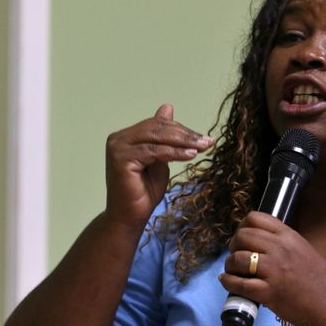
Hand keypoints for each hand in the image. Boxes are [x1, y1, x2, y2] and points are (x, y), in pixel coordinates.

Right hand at [104, 104, 213, 228]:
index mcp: (126, 136)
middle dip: (185, 134)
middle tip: (207, 141)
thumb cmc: (144, 192)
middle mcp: (118, 139)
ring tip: (203, 147)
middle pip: (157, 129)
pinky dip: (174, 152)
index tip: (203, 137)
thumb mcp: (159, 159)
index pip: (157, 125)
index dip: (181, 129)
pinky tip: (190, 154)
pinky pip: (154, 151)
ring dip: (183, 142)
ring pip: (156, 138)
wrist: (130, 218)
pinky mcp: (121, 159)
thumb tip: (168, 107)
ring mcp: (117, 148)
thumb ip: (163, 137)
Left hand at [219, 211, 325, 325]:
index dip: (242, 227)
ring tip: (233, 271)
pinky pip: (239, 284)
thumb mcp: (303, 249)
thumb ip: (282, 242)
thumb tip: (258, 242)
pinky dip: (229, 282)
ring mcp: (274, 270)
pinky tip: (228, 281)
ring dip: (230, 265)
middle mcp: (280, 248)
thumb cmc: (320, 280)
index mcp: (288, 236)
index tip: (242, 239)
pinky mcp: (269, 292)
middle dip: (234, 245)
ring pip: (237, 258)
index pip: (255, 218)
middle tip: (237, 256)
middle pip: (242, 236)